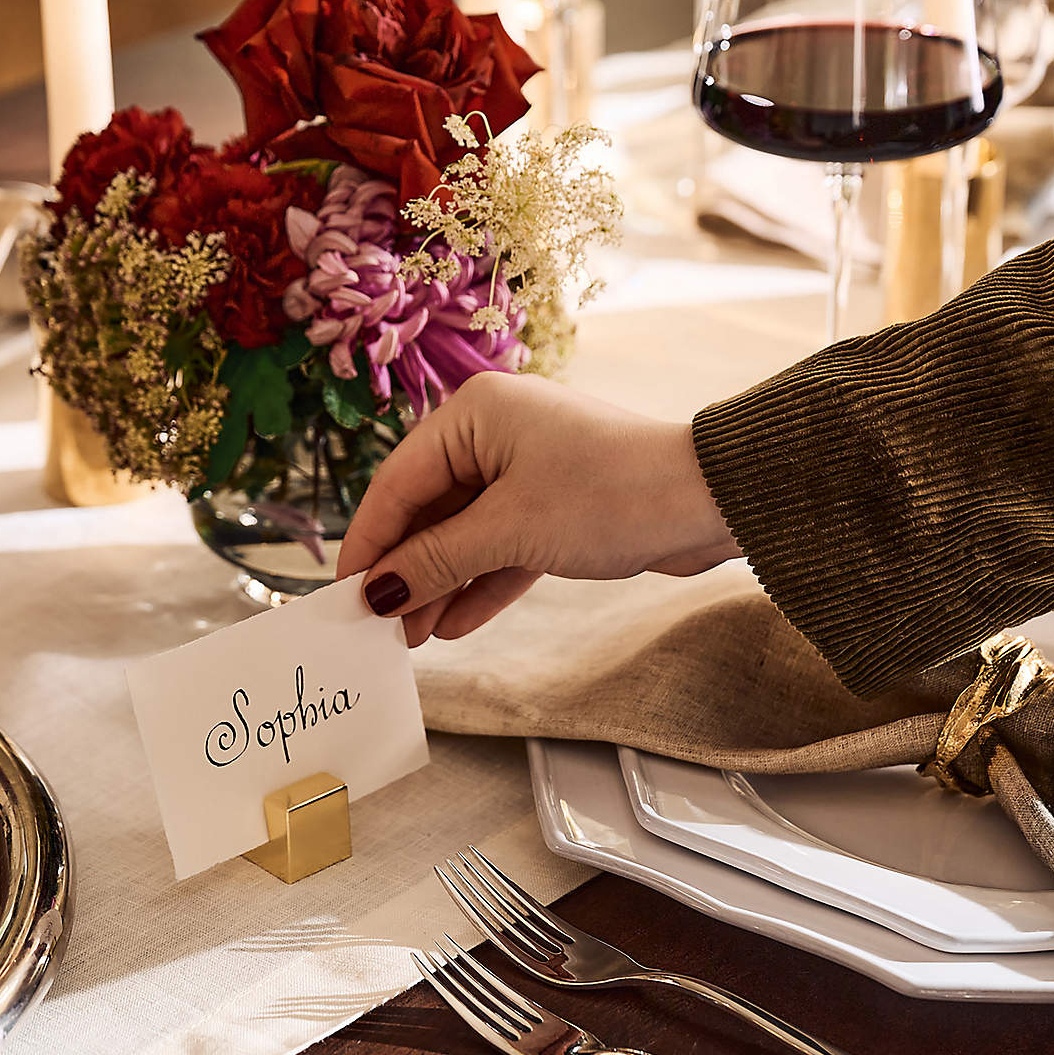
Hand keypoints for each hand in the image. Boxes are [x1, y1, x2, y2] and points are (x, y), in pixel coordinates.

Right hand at [336, 372, 741, 645]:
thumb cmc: (609, 495)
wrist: (709, 502)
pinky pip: (503, 547)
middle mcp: (496, 435)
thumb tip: (379, 593)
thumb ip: (438, 560)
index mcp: (475, 415)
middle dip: (408, 572)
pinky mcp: (556, 507)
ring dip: (441, 585)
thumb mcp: (510, 529)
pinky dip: (482, 583)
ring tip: (414, 639)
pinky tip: (455, 625)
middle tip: (380, 628)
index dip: (369, 540)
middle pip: (431, 511)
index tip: (344, 593)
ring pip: (467, 534)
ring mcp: (528, 471)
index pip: (400, 482)